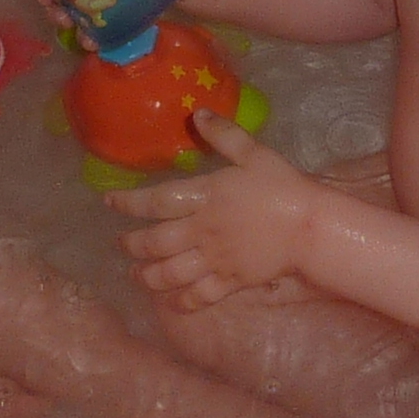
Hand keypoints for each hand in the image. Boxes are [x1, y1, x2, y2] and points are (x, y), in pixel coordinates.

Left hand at [111, 111, 321, 310]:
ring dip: (148, 276)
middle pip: (156, 242)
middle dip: (132, 245)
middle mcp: (203, 230)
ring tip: (136, 275)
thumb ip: (224, 135)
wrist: (310, 225)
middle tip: (121, 244)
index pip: (156, 201)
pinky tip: (171, 303)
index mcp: (206, 197)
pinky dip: (182, 303)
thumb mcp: (255, 153)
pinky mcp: (231, 281)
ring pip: (171, 273)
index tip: (109, 203)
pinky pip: (200, 296)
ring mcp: (216, 259)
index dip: (128, 203)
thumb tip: (197, 114)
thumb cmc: (282, 186)